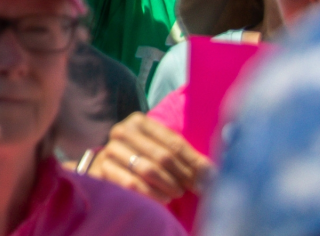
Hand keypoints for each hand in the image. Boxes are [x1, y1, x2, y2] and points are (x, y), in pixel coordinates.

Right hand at [89, 112, 209, 203]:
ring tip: (178, 192)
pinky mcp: (104, 169)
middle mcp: (122, 131)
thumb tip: (215, 174)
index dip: (193, 162)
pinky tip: (164, 198)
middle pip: (162, 156)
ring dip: (168, 185)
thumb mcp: (165, 150)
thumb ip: (188, 158)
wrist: (113, 165)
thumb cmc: (145, 156)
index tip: (208, 178)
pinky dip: (152, 194)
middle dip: (183, 175)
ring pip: (147, 170)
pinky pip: (132, 184)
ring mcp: (110, 149)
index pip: (173, 143)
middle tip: (194, 188)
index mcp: (139, 121)